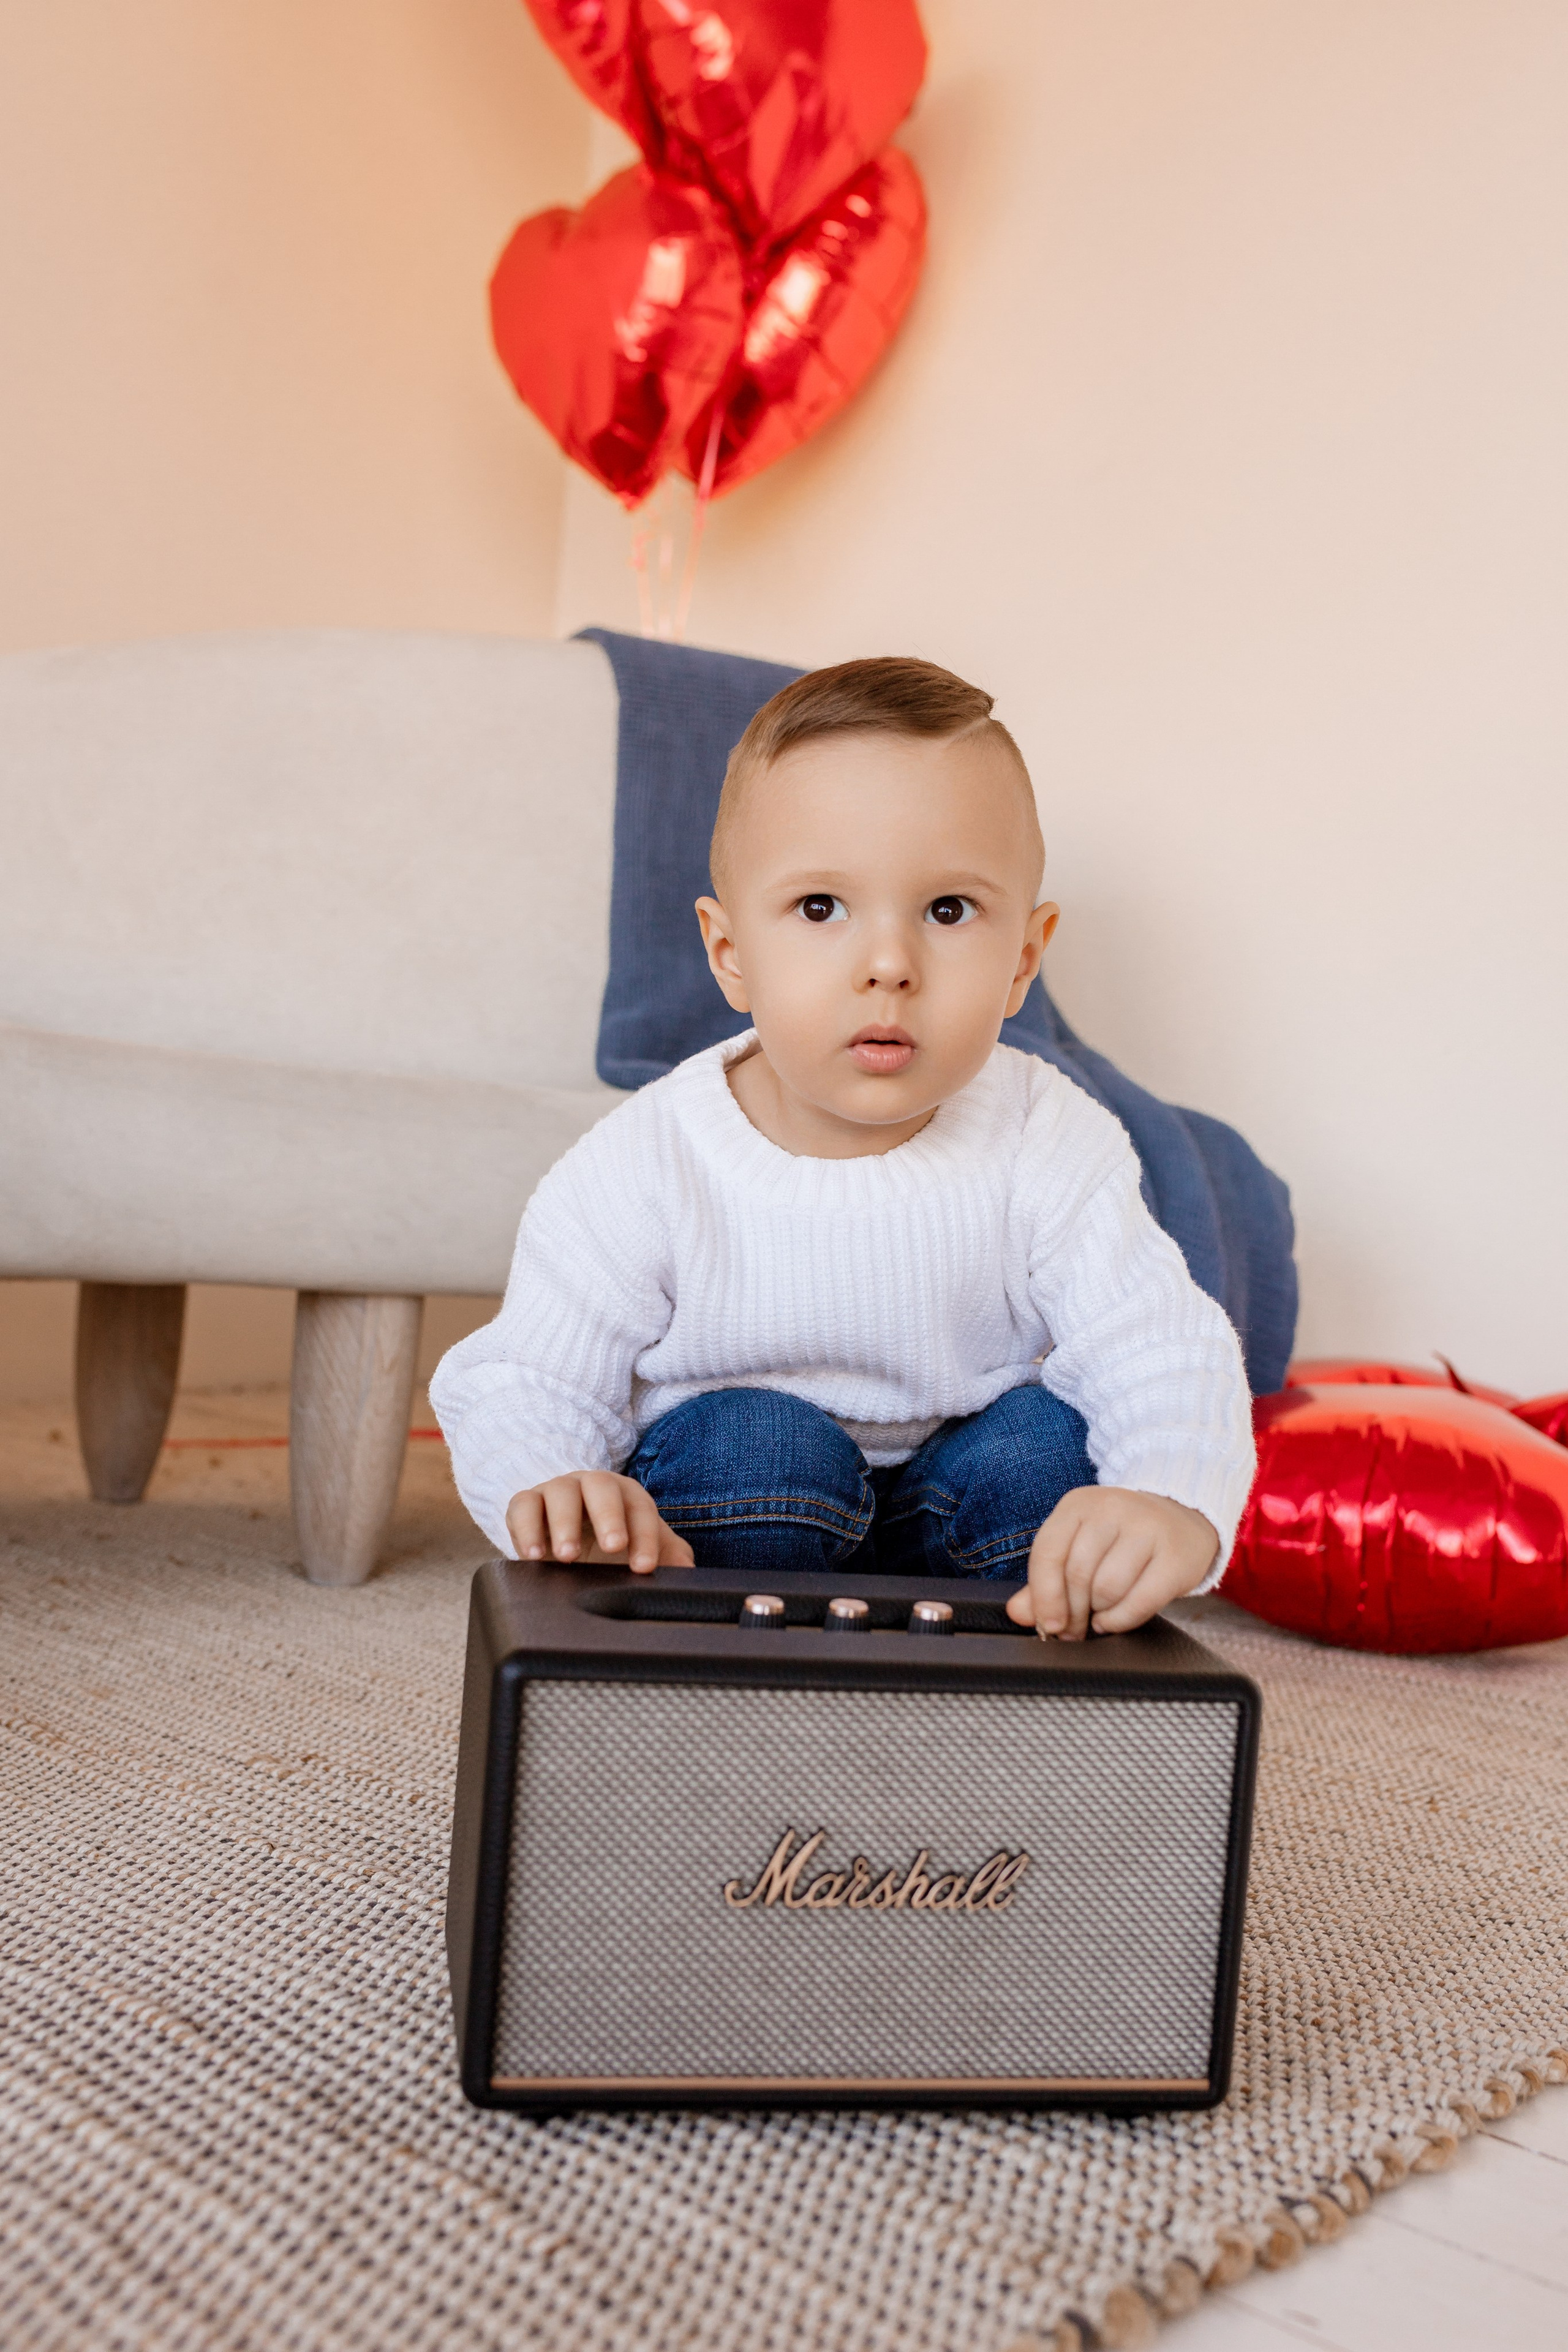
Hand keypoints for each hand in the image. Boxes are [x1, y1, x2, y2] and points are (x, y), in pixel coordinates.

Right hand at [506, 1473, 693, 1573]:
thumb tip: (690, 1574)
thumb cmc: (612, 1542)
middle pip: (602, 1488)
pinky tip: (533, 1556)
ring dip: (563, 1523)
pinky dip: (525, 1528)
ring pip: (560, 1492)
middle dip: (609, 1516)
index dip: (645, 1536)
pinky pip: (522, 1506)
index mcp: (627, 1495)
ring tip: (566, 1557)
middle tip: (613, 1547)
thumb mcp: (642, 1548)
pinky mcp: (526, 1503)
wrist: (566, 1535)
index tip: (644, 1566)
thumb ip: (669, 1556)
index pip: (640, 1509)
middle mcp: (592, 1486)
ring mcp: (557, 1491)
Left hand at [1005, 1486, 1218, 1639]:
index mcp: (1079, 1504)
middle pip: (1077, 1574)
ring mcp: (1147, 1529)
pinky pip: (1139, 1602)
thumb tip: (1017, 1613)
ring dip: (1098, 1613)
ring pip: (1107, 1589)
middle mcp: (1112, 1509)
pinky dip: (1121, 1620)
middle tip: (1073, 1630)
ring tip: (1098, 1614)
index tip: (1047, 1624)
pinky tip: (1114, 1620)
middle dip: (1071, 1612)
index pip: (1048, 1552)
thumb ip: (1045, 1579)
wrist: (1182, 1515)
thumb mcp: (1079, 1546)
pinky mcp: (1175, 1556)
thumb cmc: (1120, 1538)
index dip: (1043, 1595)